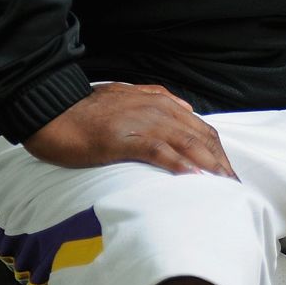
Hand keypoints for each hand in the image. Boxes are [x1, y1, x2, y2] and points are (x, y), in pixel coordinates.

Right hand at [22, 82, 236, 176]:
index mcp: (161, 103)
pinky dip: (178, 164)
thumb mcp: (128, 97)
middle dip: (221, 163)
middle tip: (233, 187)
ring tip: (222, 186)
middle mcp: (159, 110)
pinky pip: (159, 151)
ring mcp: (143, 123)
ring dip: (209, 166)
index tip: (227, 173)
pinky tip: (192, 178)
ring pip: (187, 144)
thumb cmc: (86, 109)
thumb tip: (184, 107)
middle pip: (202, 138)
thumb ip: (157, 99)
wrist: (52, 110)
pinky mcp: (125, 138)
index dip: (218, 152)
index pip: (201, 129)